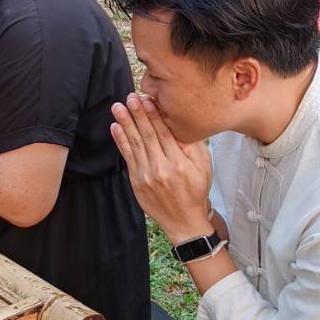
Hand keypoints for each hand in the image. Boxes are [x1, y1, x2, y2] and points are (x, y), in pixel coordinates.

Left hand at [109, 93, 215, 243]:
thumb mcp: (204, 167)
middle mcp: (162, 168)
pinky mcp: (137, 182)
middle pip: (147, 135)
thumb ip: (192, 146)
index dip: (153, 114)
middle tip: (129, 97)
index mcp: (180, 163)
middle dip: (137, 114)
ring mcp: (147, 176)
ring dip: (125, 123)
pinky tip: (116, 127)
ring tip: (118, 107)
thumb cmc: (195, 191)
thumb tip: (179, 124)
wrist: (184, 221)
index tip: (146, 98)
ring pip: (135, 144)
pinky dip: (121, 142)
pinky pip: (128, 158)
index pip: (164, 133)